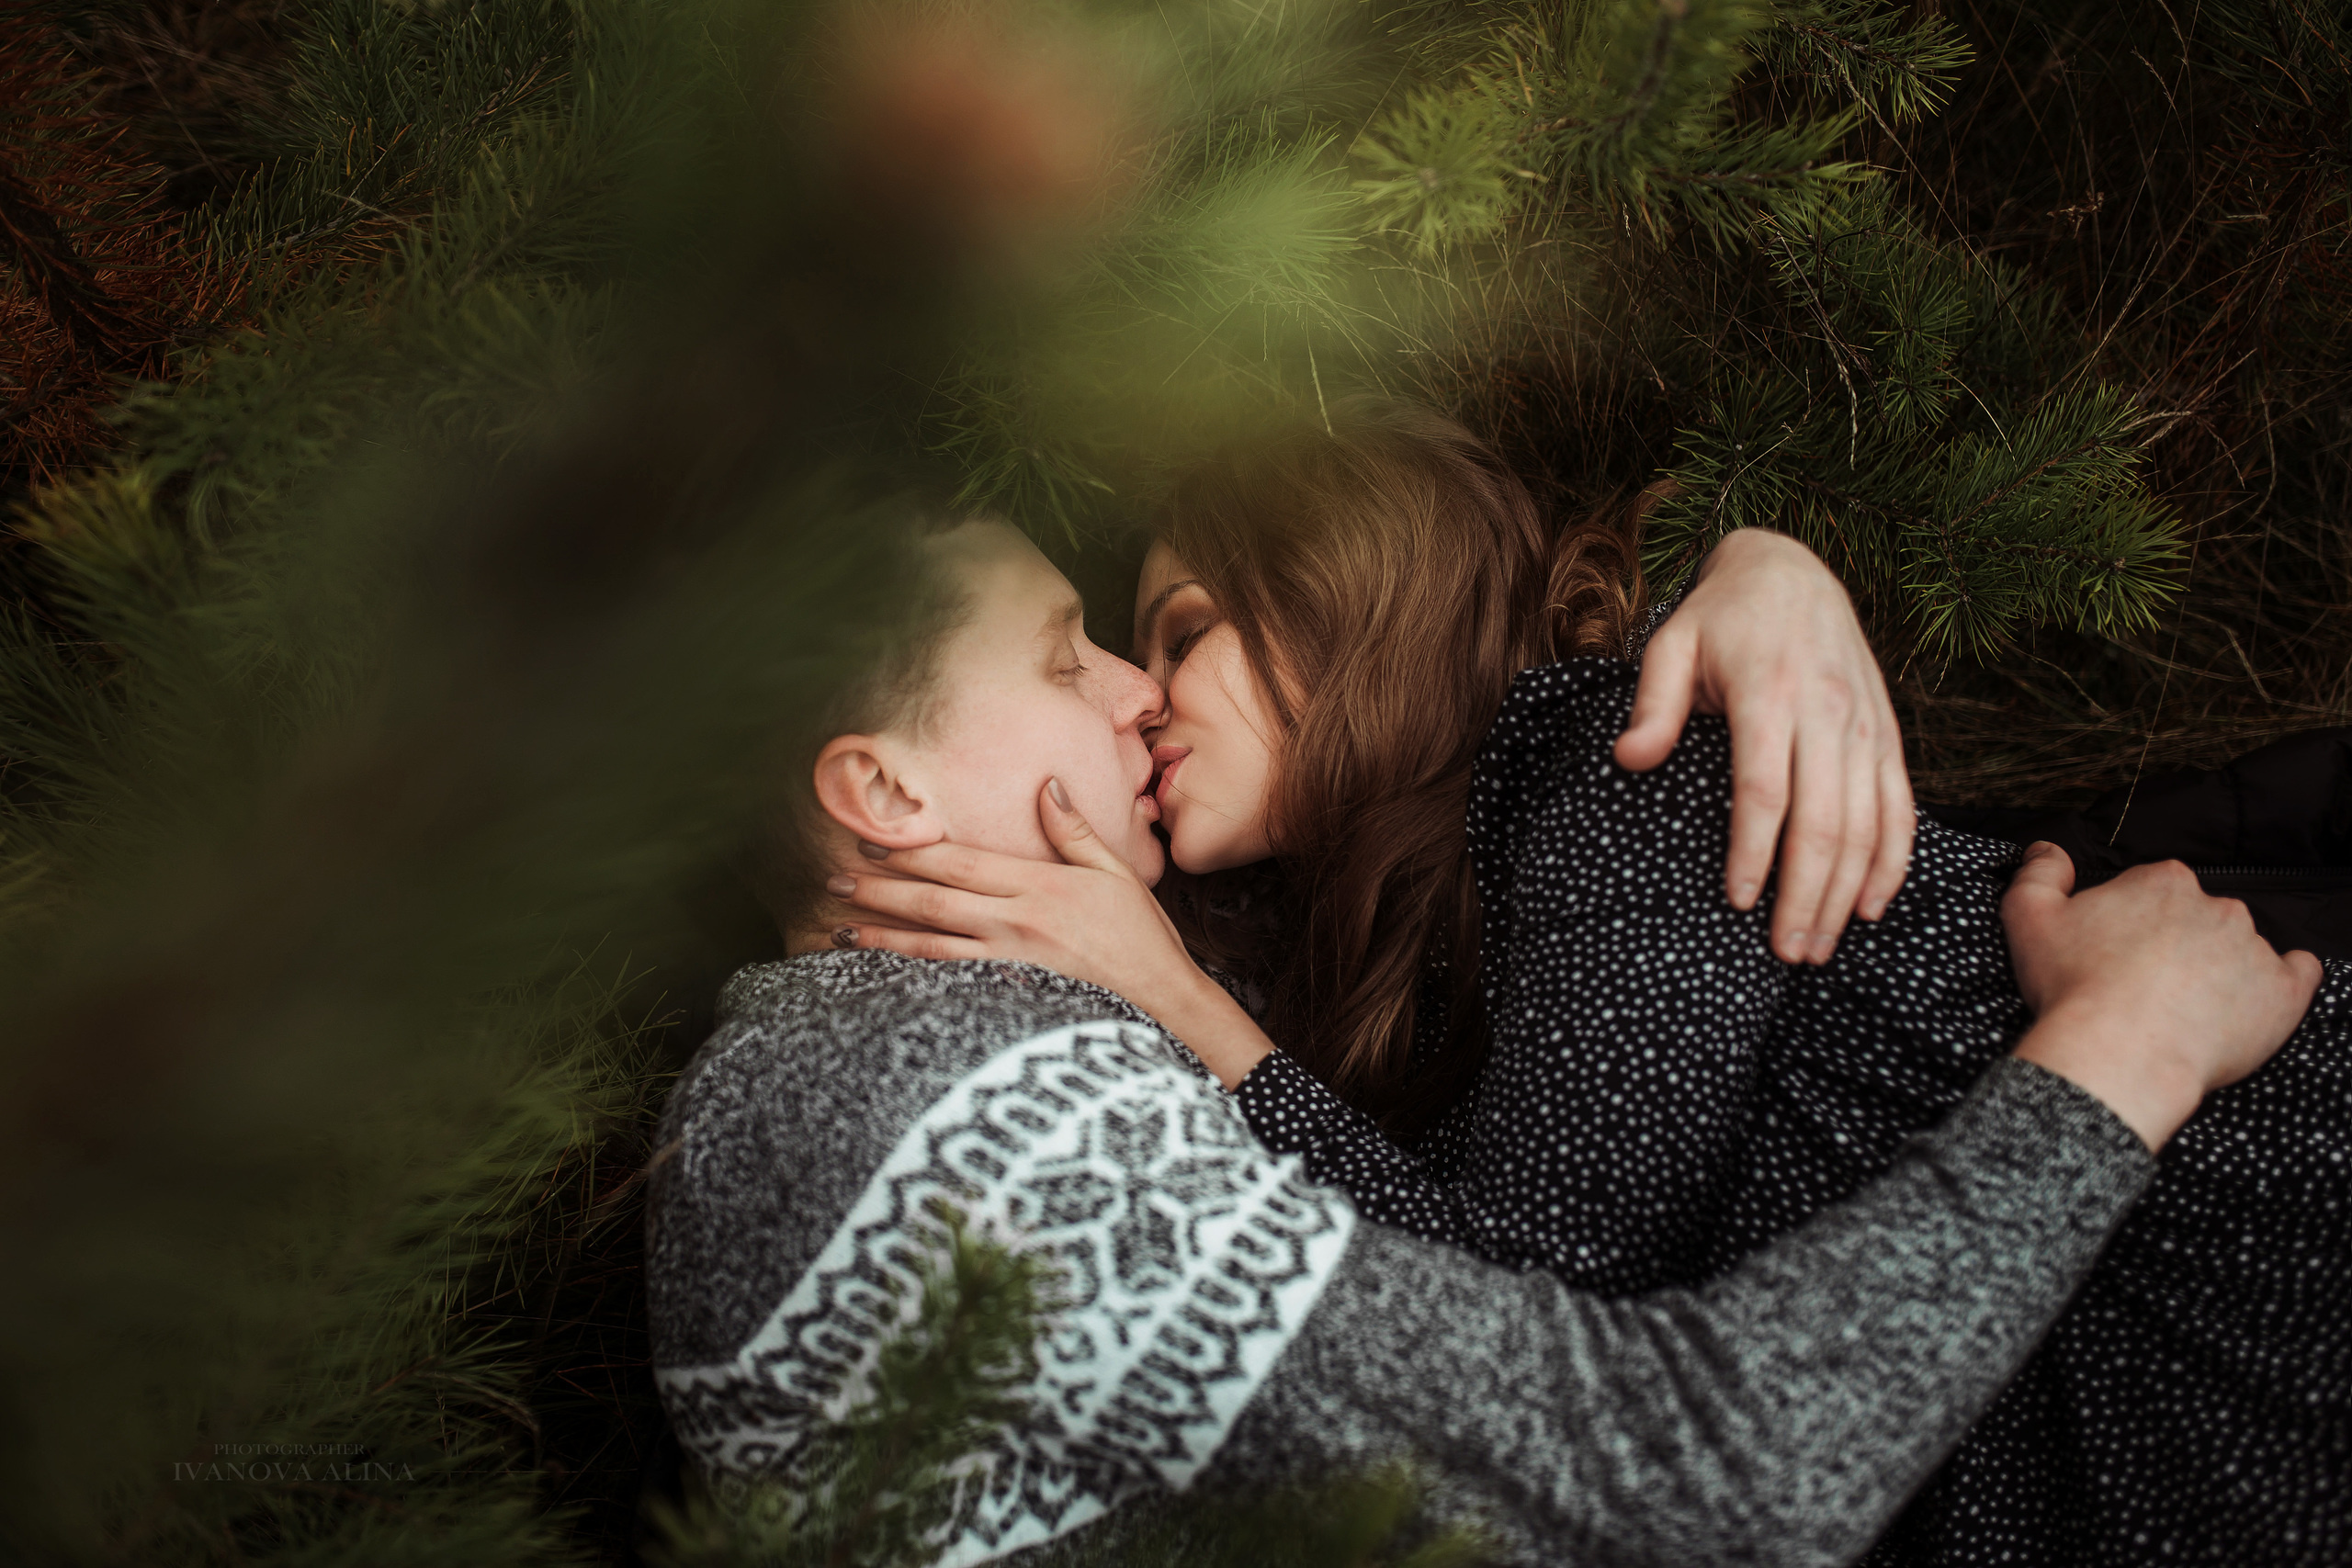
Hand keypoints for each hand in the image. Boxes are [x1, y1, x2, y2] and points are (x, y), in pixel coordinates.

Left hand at [825, 780, 1274, 1087]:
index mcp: (1040, 886)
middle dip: (878, 888)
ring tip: (839, 932)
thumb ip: (1074, 833)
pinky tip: (883, 979)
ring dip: (881, 937)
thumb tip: (1046, 787)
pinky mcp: (1010, 1001)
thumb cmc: (1143, 940)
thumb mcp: (1117, 875)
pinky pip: (950, 987)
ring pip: (930, 947)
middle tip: (834, 879)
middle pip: (933, 901)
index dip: (911, 850)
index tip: (872, 840)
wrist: (1166, 1006)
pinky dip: (910, 981)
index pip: (961, 862)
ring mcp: (1010, 966)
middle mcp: (1016, 923)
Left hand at [1615, 528, 1909, 966]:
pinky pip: (1900, 806)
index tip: (1738, 902)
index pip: (1765, 788)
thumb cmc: (1720, 618)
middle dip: (1807, 894)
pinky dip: (1892, 860)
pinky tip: (1871, 906)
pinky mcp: (1887, 733)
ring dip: (1847, 891)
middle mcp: (1827, 711)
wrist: (1792, 570)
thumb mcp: (1671, 643)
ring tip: (1818, 947)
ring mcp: (1864, 724)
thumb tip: (1627, 759)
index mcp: (1769, 692)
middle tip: (1786, 953)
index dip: (1755, 851)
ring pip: (1867, 823)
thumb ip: (1651, 703)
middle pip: (1824, 819)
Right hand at [2003, 843, 2321, 1150]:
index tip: (2120, 950)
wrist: (2119, 1053)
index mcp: (2162, 881)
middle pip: (2200, 916)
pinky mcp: (2283, 992)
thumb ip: (2040, 873)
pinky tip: (2258, 995)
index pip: (2156, 889)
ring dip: (2221, 966)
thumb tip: (2047, 850)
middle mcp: (2216, 905)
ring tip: (2186, 1006)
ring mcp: (2254, 947)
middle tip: (2147, 982)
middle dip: (2178, 942)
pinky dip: (2284, 979)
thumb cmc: (2074, 987)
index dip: (2135, 920)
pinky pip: (2299, 973)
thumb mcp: (2030, 918)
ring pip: (2242, 946)